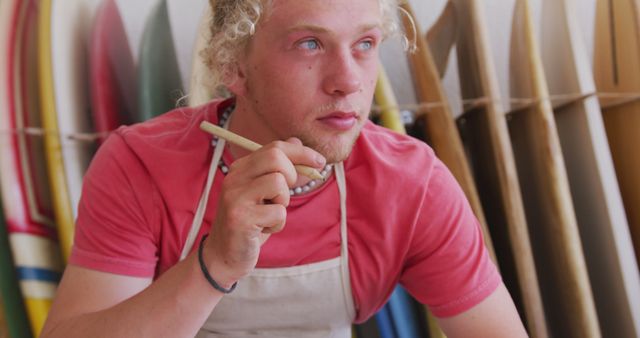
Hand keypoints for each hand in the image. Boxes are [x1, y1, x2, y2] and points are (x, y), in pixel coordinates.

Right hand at [203, 138, 325, 286]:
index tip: (320, 162)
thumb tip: (297, 142)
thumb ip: (278, 168)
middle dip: (291, 176)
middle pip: (276, 158)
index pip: (275, 147)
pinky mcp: (240, 218)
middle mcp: (234, 178)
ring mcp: (235, 197)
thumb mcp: (264, 192)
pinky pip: (278, 212)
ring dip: (283, 203)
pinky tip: (263, 230)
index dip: (302, 153)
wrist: (224, 255)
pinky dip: (278, 224)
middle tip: (282, 197)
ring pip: (278, 183)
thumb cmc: (250, 223)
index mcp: (240, 169)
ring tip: (269, 215)